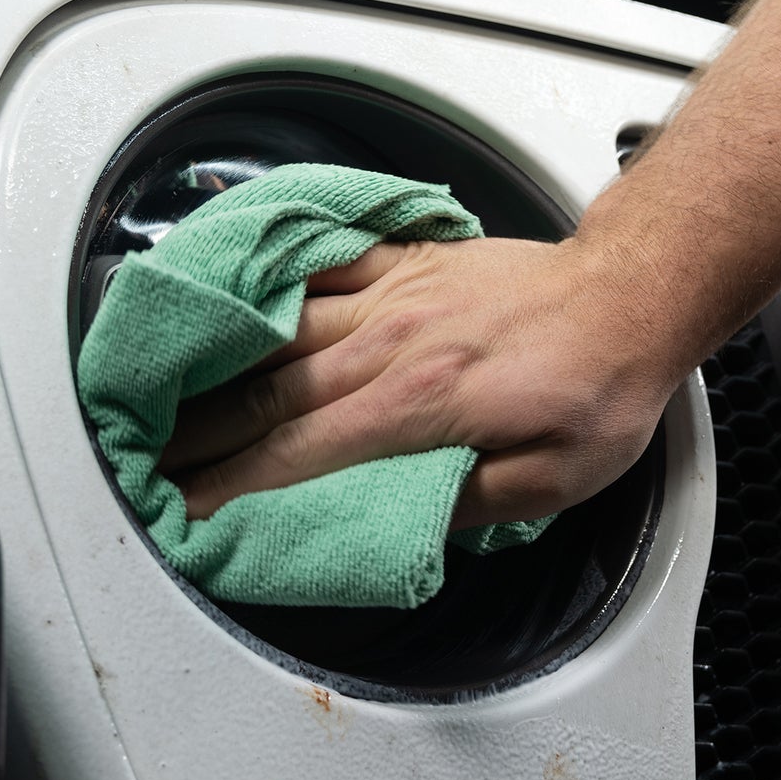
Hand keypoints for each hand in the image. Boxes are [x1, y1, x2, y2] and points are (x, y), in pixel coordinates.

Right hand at [158, 230, 682, 527]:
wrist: (631, 293)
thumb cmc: (598, 388)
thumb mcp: (550, 482)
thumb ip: (462, 502)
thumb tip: (393, 516)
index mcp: (421, 406)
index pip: (299, 454)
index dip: (234, 486)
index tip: (189, 508)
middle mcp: (393, 345)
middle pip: (270, 392)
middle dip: (200, 432)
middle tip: (149, 456)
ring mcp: (394, 296)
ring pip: (280, 329)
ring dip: (215, 363)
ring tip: (165, 387)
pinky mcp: (406, 263)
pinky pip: (321, 265)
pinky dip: (269, 282)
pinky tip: (232, 294)